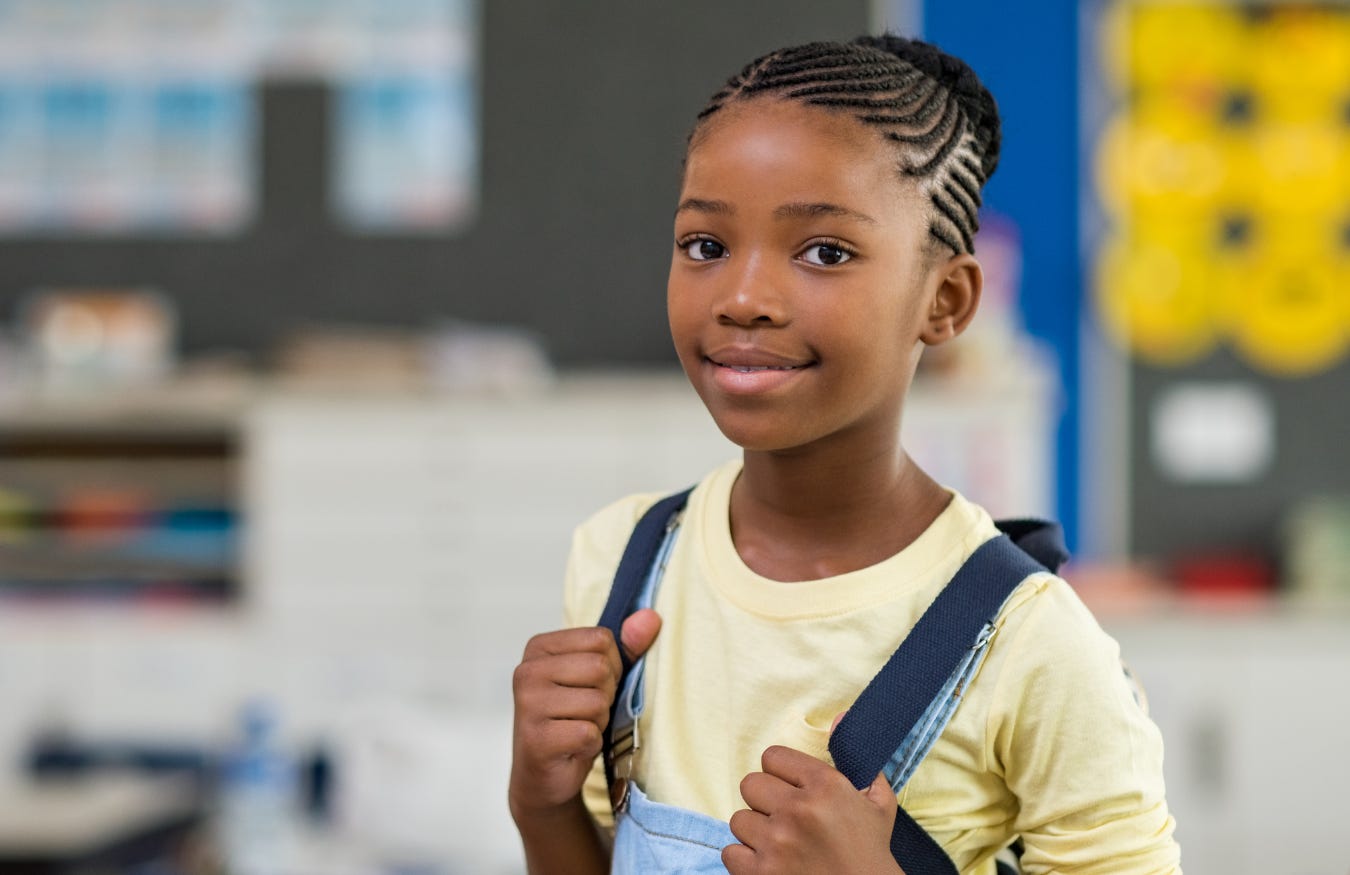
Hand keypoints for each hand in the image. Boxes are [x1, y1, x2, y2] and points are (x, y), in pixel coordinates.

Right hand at [509, 609, 661, 819]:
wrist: (543, 776)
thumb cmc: (572, 720)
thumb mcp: (599, 679)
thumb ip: (625, 647)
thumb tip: (651, 617)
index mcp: (539, 647)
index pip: (601, 639)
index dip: (611, 667)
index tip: (590, 687)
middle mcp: (527, 671)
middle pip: (600, 668)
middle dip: (605, 695)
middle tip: (584, 713)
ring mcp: (528, 705)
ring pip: (597, 701)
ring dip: (598, 721)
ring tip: (577, 729)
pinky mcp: (537, 738)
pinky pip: (589, 732)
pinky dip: (591, 744)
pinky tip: (572, 748)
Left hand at [722, 725, 902, 874]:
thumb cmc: (871, 853)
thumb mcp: (877, 803)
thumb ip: (857, 759)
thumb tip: (840, 716)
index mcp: (825, 786)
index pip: (772, 757)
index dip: (781, 774)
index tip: (791, 791)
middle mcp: (798, 810)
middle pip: (750, 785)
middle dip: (765, 802)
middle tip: (785, 820)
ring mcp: (777, 844)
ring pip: (738, 820)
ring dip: (756, 833)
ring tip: (780, 845)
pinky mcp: (761, 874)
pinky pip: (730, 852)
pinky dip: (745, 860)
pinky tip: (769, 863)